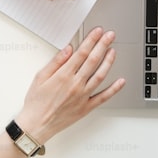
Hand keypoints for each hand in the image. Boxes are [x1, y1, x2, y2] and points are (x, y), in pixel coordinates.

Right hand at [15, 27, 125, 142]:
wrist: (37, 125)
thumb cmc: (36, 103)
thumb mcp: (40, 77)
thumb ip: (56, 62)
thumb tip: (68, 49)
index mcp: (64, 75)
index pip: (81, 53)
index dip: (91, 40)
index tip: (98, 32)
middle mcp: (76, 84)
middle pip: (93, 60)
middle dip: (103, 45)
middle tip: (110, 35)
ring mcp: (83, 96)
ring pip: (100, 75)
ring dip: (108, 62)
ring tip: (113, 51)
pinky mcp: (86, 108)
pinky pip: (103, 97)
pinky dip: (114, 89)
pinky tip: (120, 81)